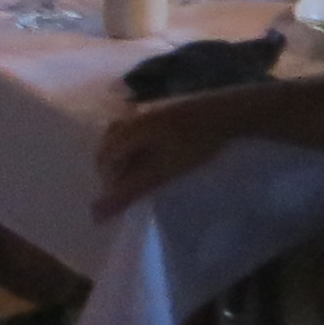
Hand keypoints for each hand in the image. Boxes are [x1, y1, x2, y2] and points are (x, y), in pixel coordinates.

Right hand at [93, 95, 233, 218]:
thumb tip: (94, 214)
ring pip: (125, 137)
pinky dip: (140, 148)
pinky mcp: (163, 111)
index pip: (104, 157)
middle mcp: (134, 115)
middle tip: (132, 188)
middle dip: (116, 169)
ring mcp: (149, 110)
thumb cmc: (195, 144)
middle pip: (111, 144)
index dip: (109, 179)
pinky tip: (157, 159)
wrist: (229, 114)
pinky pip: (139, 131)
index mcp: (130, 127)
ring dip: (128, 159)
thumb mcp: (162, 172)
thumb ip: (129, 192)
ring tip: (144, 176)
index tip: (125, 196)